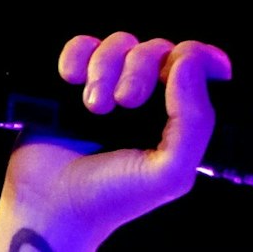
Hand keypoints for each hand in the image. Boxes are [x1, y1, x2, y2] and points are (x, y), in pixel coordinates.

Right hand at [2, 32, 232, 245]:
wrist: (51, 207)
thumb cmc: (112, 198)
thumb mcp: (169, 173)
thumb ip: (194, 121)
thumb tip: (186, 62)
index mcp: (176, 118)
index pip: (201, 67)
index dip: (196, 57)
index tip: (177, 69)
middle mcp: (147, 99)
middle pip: (159, 50)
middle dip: (141, 68)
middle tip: (125, 102)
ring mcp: (108, 87)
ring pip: (120, 44)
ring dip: (106, 68)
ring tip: (94, 107)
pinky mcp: (71, 83)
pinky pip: (82, 45)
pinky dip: (76, 55)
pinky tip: (69, 80)